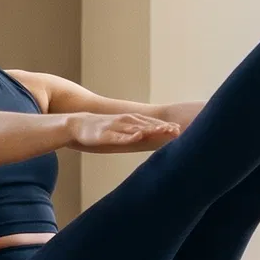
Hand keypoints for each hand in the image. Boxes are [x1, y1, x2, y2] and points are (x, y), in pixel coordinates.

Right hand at [67, 111, 181, 153]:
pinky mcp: (105, 134)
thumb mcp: (122, 131)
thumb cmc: (104, 130)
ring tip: (162, 131)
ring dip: (149, 129)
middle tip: (176, 130)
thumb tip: (153, 138)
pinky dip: (128, 136)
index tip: (180, 129)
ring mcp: (115, 127)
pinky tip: (137, 136)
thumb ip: (137, 132)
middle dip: (162, 127)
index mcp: (131, 121)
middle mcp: (125, 121)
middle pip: (147, 124)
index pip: (152, 123)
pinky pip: (118, 136)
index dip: (165, 126)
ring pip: (135, 128)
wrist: (79, 125)